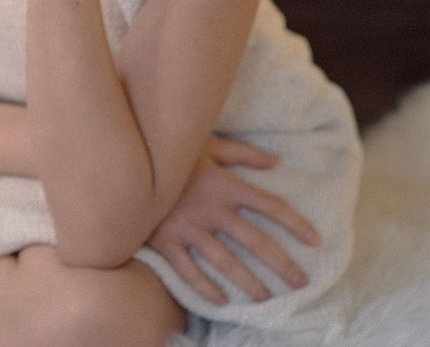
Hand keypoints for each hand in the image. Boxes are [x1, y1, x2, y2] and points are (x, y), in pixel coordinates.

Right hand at [147, 137, 320, 304]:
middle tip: (302, 282)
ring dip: (249, 284)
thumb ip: (242, 153)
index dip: (295, 222)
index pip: (269, 205)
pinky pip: (189, 273)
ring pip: (226, 263)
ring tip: (267, 299)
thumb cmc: (172, 152)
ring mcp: (188, 228)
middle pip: (255, 241)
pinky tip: (222, 301)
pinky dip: (206, 290)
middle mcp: (211, 209)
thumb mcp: (207, 144)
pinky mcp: (166, 242)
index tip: (315, 240)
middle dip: (282, 264)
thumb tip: (276, 160)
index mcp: (224, 183)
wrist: (129, 164)